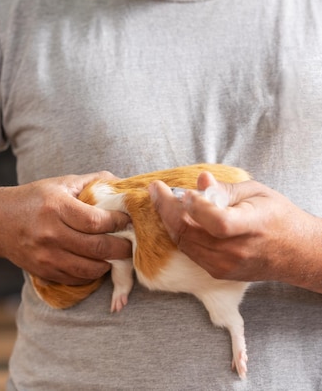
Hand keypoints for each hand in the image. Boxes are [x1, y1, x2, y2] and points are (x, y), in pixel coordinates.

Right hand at [0, 171, 131, 284]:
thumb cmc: (34, 198)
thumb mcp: (61, 183)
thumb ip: (93, 181)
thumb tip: (123, 183)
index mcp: (57, 207)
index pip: (97, 221)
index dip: (118, 222)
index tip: (129, 220)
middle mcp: (51, 234)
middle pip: (97, 248)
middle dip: (121, 248)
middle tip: (131, 244)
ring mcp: (46, 256)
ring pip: (89, 269)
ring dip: (108, 264)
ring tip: (117, 255)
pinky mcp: (44, 272)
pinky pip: (76, 279)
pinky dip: (91, 273)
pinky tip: (97, 262)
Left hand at [149, 171, 321, 290]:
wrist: (296, 253)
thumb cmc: (278, 216)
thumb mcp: (257, 192)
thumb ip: (225, 189)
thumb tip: (201, 179)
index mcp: (252, 226)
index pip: (217, 221)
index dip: (195, 206)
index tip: (182, 191)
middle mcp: (237, 250)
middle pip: (191, 233)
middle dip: (166, 208)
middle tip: (156, 189)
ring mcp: (226, 265)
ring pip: (183, 243)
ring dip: (168, 220)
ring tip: (162, 199)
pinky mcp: (218, 272)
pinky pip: (189, 251)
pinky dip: (178, 232)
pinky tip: (175, 216)